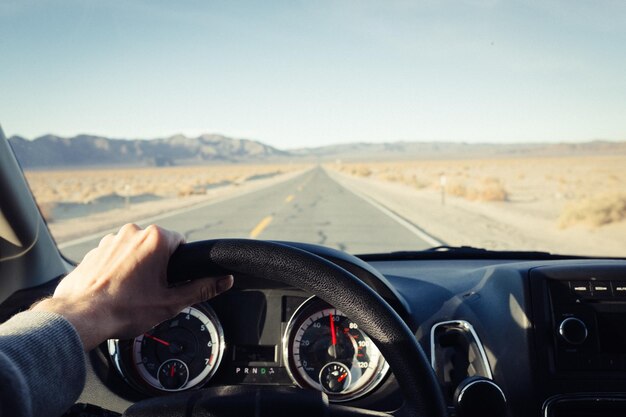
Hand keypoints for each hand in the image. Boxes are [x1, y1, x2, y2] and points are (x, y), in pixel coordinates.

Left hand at [32, 224, 232, 349]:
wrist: (80, 317)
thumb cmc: (125, 310)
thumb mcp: (171, 303)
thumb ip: (202, 289)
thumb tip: (225, 280)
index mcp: (156, 239)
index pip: (181, 243)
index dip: (181, 265)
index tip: (173, 282)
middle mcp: (133, 232)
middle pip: (158, 247)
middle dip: (159, 267)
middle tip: (153, 292)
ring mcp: (111, 240)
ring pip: (136, 251)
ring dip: (138, 268)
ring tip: (132, 294)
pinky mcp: (95, 250)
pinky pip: (115, 257)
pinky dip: (118, 271)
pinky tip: (116, 291)